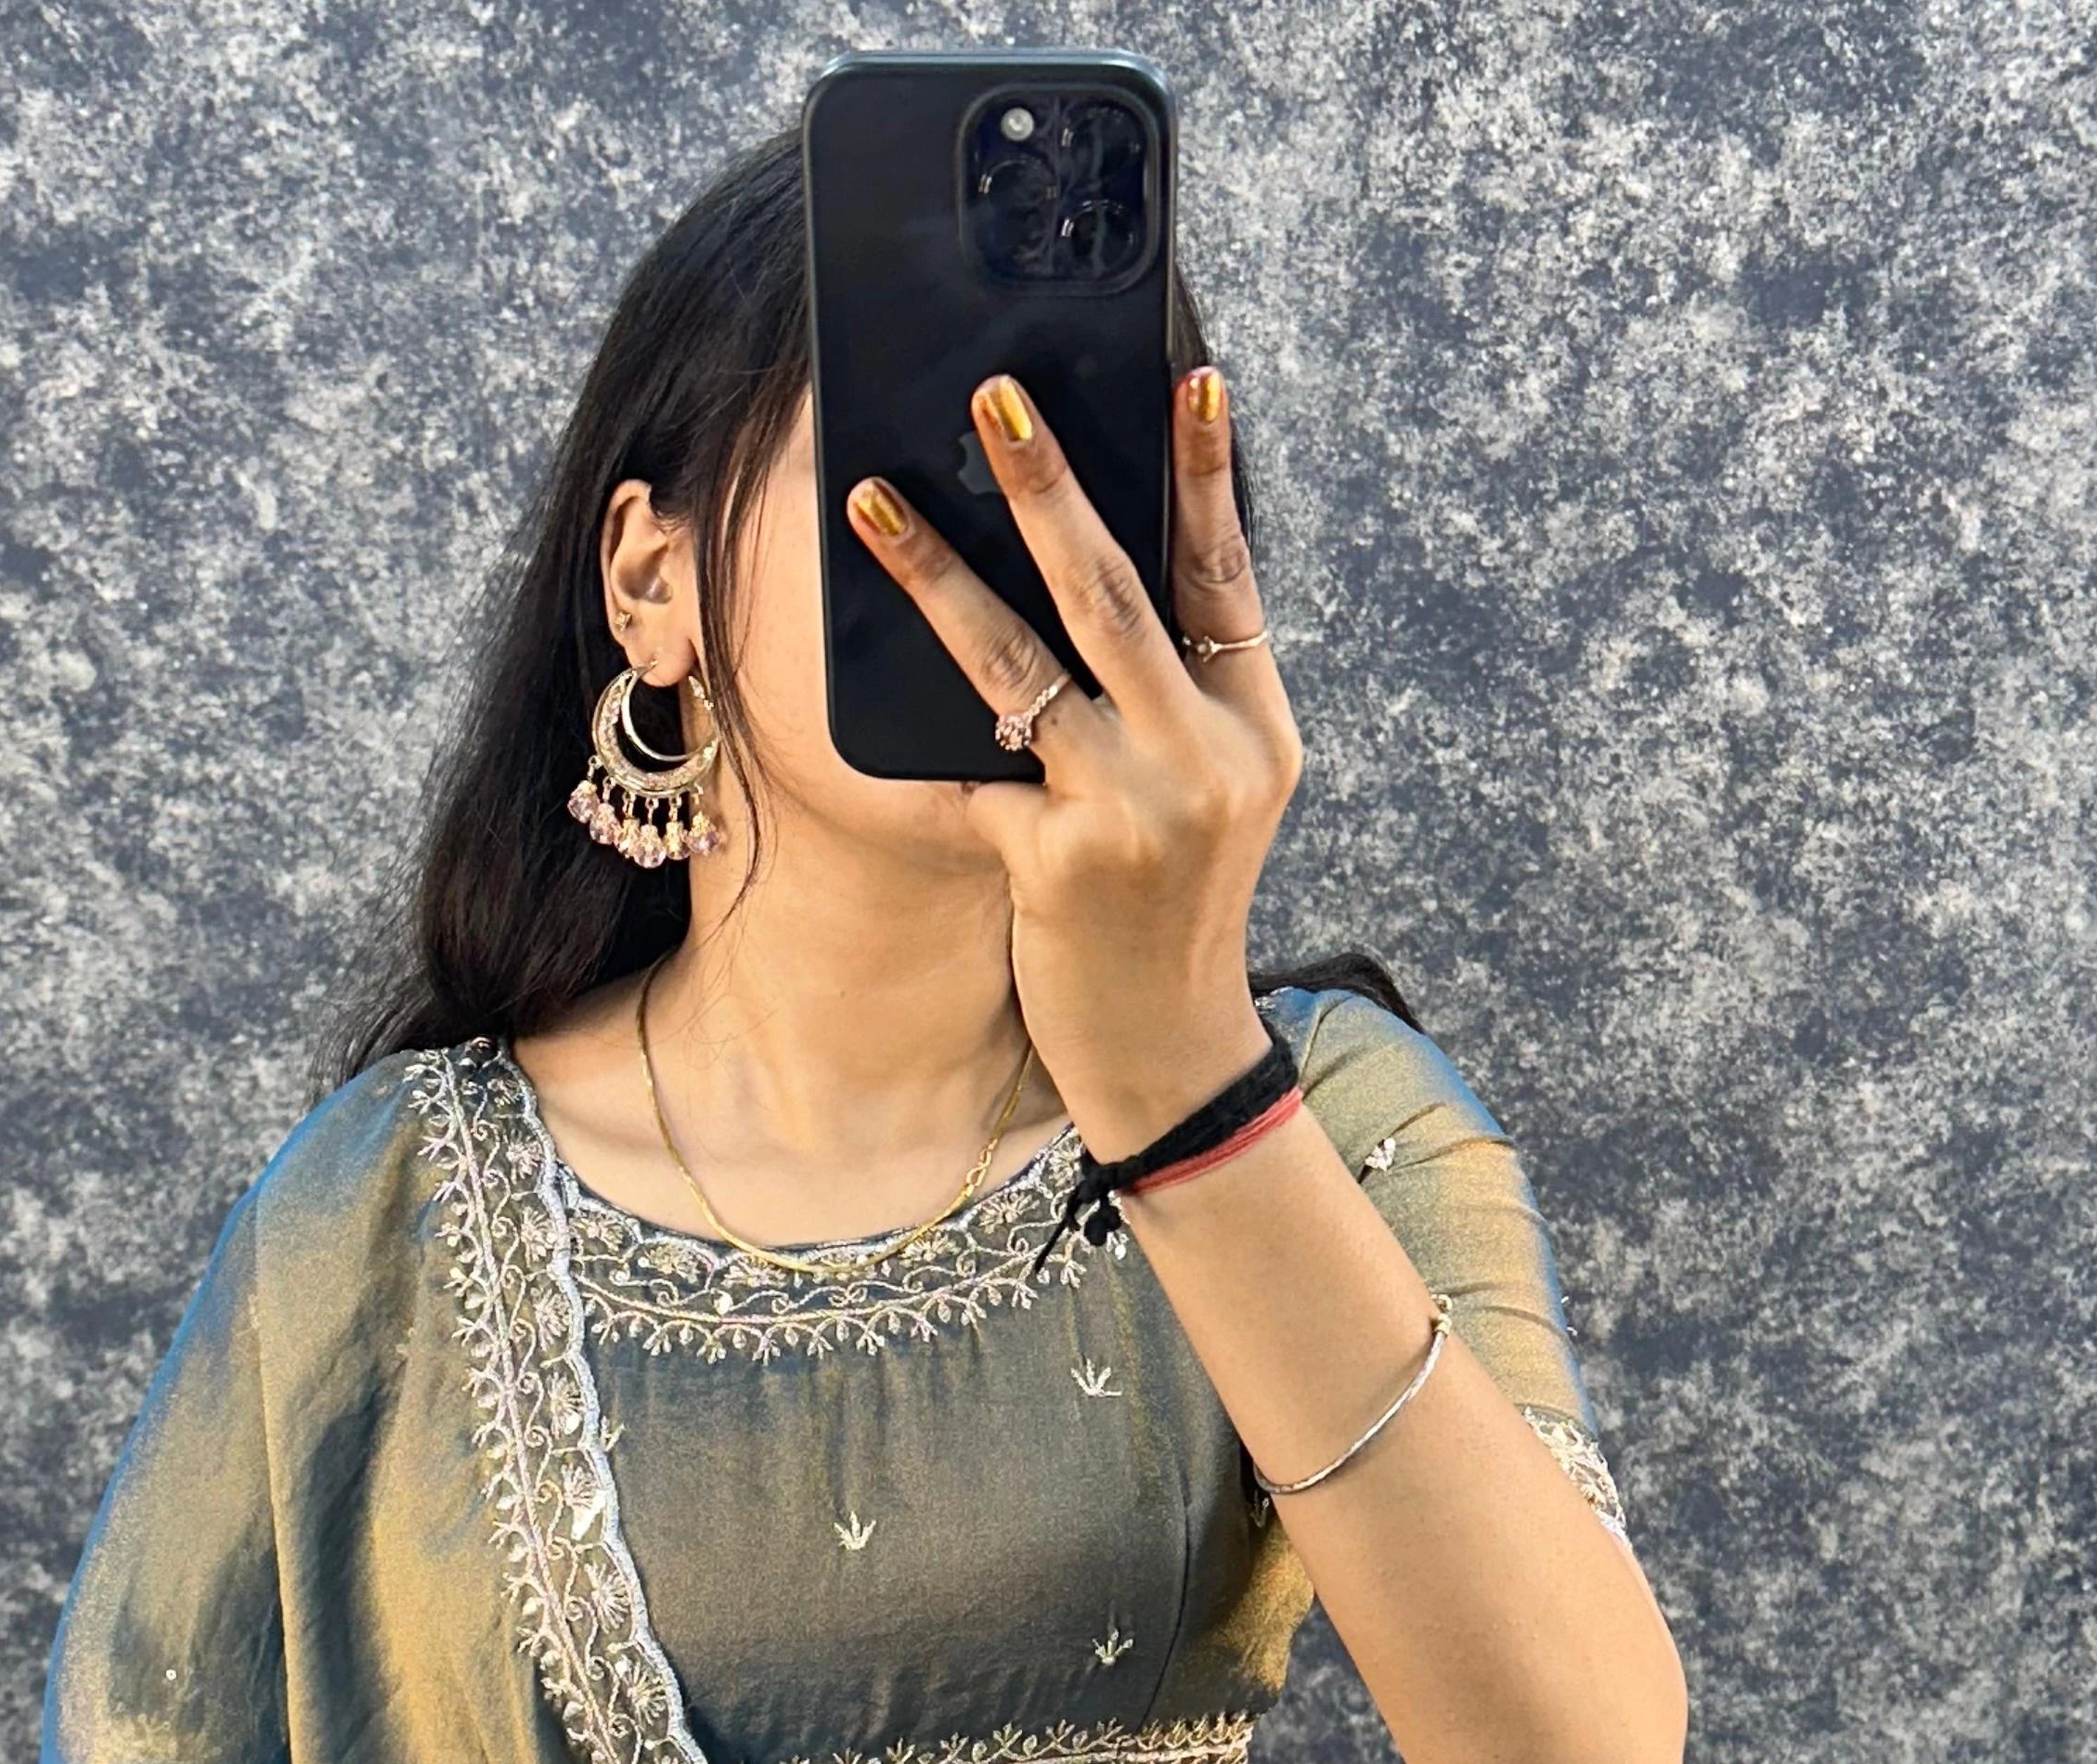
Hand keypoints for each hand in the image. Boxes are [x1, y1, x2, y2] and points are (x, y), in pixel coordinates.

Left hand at [843, 363, 1304, 1160]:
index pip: (1229, 575)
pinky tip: (843, 681)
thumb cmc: (1170, 911)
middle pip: (1116, 595)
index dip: (1209, 475)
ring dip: (937, 574)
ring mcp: (1131, 813)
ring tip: (877, 503)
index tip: (1192, 377)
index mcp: (1253, 729)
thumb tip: (1077, 572)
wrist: (1168, 1053)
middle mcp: (1204, 760)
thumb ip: (1170, 697)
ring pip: (1020, 664)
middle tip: (994, 398)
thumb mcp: (1208, 797)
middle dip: (1048, 487)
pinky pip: (964, 773)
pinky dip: (904, 733)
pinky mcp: (1056, 865)